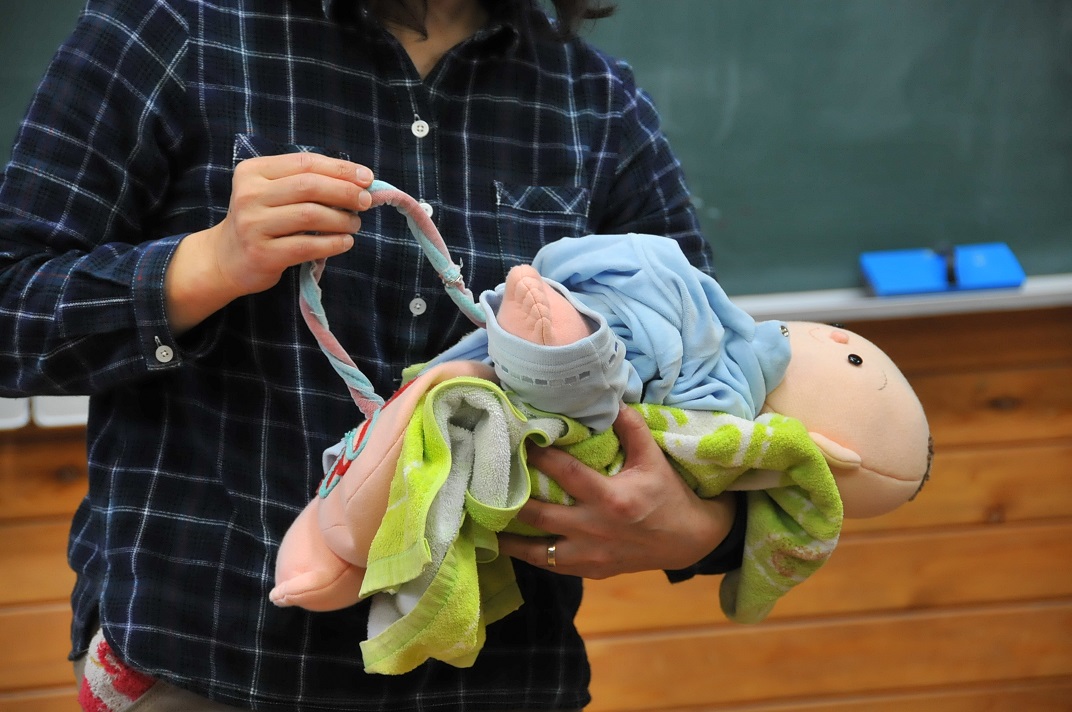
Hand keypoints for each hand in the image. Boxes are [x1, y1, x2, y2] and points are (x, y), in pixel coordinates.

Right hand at [165, 153, 373, 332]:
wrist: (226, 259)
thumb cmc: (261, 221)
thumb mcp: (274, 193)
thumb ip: (307, 182)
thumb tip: (359, 180)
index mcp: (253, 171)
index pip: (305, 163)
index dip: (340, 169)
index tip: (366, 177)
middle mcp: (249, 195)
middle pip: (309, 186)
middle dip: (345, 192)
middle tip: (366, 201)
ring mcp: (253, 225)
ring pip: (310, 215)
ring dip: (342, 220)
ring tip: (354, 224)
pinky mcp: (262, 254)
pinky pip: (307, 245)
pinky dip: (333, 243)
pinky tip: (345, 242)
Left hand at [498, 404, 736, 578]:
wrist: (689, 540)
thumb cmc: (669, 495)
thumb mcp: (654, 459)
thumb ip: (631, 428)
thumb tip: (609, 399)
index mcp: (612, 499)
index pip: (565, 474)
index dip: (538, 456)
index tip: (515, 438)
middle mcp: (596, 529)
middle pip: (539, 514)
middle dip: (509, 497)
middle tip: (480, 480)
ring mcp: (590, 554)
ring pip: (536, 548)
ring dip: (507, 534)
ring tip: (479, 517)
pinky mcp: (589, 570)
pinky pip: (548, 564)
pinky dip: (525, 553)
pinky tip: (502, 541)